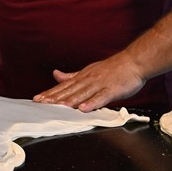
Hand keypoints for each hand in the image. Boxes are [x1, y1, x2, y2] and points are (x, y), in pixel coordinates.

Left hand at [32, 54, 146, 111]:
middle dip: (55, 97)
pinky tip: (83, 109)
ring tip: (58, 107)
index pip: (63, 86)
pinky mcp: (112, 90)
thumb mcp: (88, 70)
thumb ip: (72, 76)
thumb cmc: (113, 69)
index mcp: (83, 77)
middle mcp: (88, 80)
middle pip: (69, 90)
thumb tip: (55, 74)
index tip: (38, 99)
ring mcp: (100, 84)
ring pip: (82, 94)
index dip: (50, 93)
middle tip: (42, 104)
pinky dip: (92, 103)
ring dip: (70, 101)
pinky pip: (100, 97)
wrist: (133, 62)